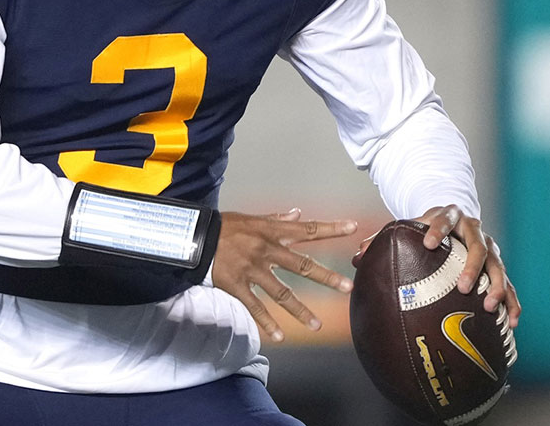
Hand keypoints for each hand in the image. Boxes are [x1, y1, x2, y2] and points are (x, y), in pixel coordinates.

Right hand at [212, 209, 355, 342]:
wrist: (197, 237)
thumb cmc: (225, 226)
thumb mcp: (253, 218)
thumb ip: (277, 218)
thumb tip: (297, 213)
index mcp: (272, 231)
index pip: (307, 230)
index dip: (331, 228)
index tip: (353, 228)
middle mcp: (267, 251)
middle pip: (302, 265)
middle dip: (326, 277)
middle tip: (347, 287)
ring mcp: (253, 270)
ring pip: (281, 293)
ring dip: (301, 310)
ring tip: (317, 326)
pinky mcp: (238, 286)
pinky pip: (255, 307)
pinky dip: (268, 323)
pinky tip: (280, 336)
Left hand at [353, 204, 520, 329]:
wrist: (456, 220)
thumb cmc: (427, 228)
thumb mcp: (409, 227)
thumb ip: (384, 238)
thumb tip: (358, 255)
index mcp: (450, 216)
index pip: (445, 218)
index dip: (437, 229)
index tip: (427, 243)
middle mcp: (474, 230)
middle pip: (478, 245)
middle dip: (472, 266)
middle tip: (463, 286)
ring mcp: (490, 248)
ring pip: (498, 266)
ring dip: (496, 286)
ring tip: (489, 305)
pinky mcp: (497, 267)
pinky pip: (510, 285)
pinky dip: (511, 302)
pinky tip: (510, 321)